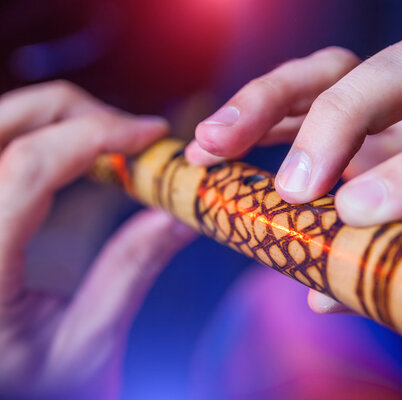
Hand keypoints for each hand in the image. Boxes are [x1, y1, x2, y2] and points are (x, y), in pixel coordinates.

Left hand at [0, 81, 196, 398]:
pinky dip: (29, 141)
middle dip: (70, 112)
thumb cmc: (34, 397)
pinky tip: (66, 162)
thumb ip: (130, 271)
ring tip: (102, 143)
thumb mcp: (86, 346)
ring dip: (47, 120)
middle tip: (128, 133)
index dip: (98, 136)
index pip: (29, 167)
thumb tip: (180, 216)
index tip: (151, 136)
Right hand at [185, 37, 401, 311]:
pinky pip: (308, 94)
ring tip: (214, 142)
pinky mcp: (364, 120)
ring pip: (346, 68)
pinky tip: (215, 146)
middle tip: (293, 188)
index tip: (356, 216)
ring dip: (274, 100)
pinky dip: (258, 117)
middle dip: (343, 116)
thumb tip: (326, 295)